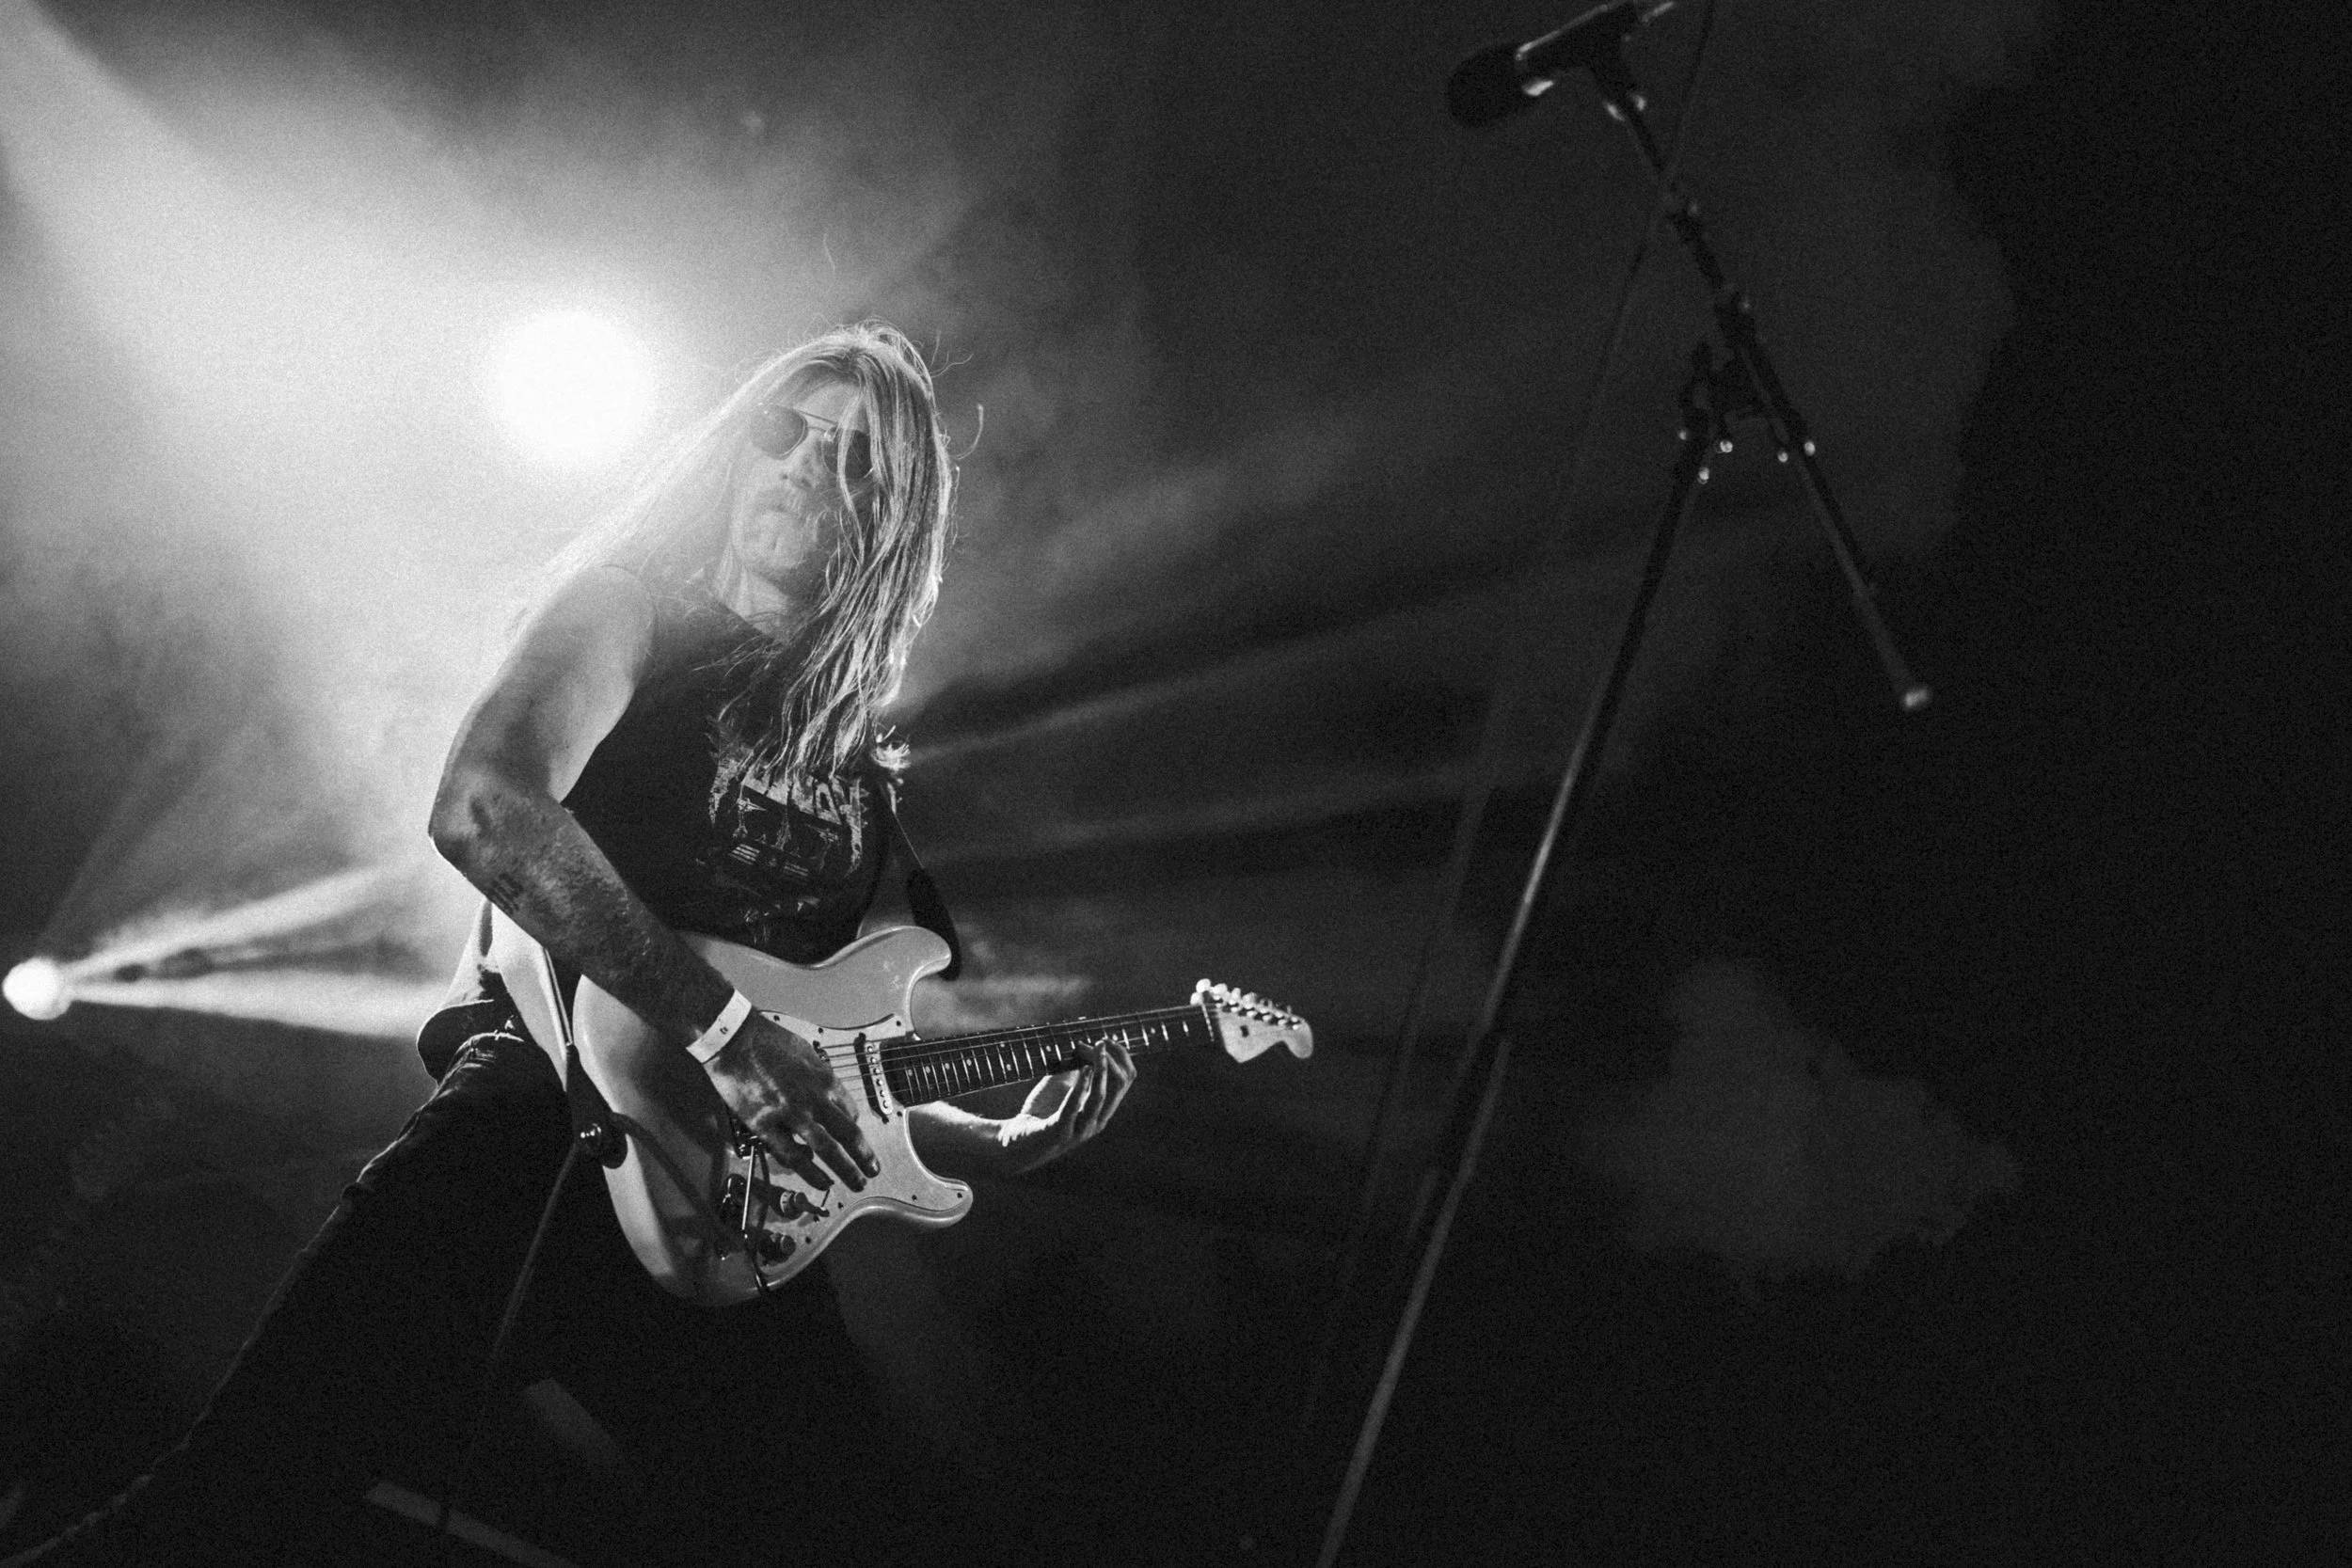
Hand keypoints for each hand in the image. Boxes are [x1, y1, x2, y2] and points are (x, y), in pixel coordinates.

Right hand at [701, 1011, 876, 1190]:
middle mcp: (813, 1098)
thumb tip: (828, 1091)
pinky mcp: (765, 1124)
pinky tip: (819, 1181)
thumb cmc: (767, 1040)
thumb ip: (819, 1075)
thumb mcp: (806, 1052)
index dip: (855, 1130)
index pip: (850, 1112)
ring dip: (845, 1170)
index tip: (854, 1139)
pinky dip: (808, 1171)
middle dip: (864, 1156)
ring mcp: (790, 1113)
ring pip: (826, 1150)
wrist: (734, 1038)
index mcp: (824, 1079)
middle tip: (873, 1171)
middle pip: (848, 1134)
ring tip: (854, 1184)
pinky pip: (791, 1154)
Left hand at [1000, 1038, 1136, 1175]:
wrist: (1017, 1139)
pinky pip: (1074, 1108)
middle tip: (1100, 1041)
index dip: (1120, 1056)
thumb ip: (1076, 1067)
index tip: (1105, 1040)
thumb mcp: (1063, 1083)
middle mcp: (1097, 1121)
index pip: (1126, 1079)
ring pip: (1100, 1097)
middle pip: (1119, 1085)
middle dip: (1113, 1059)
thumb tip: (1085, 1044)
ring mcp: (1080, 1129)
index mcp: (1102, 1110)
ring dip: (1101, 1069)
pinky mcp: (1060, 1132)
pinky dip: (1081, 1086)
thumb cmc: (1042, 1110)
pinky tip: (1084, 1068)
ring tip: (1097, 1049)